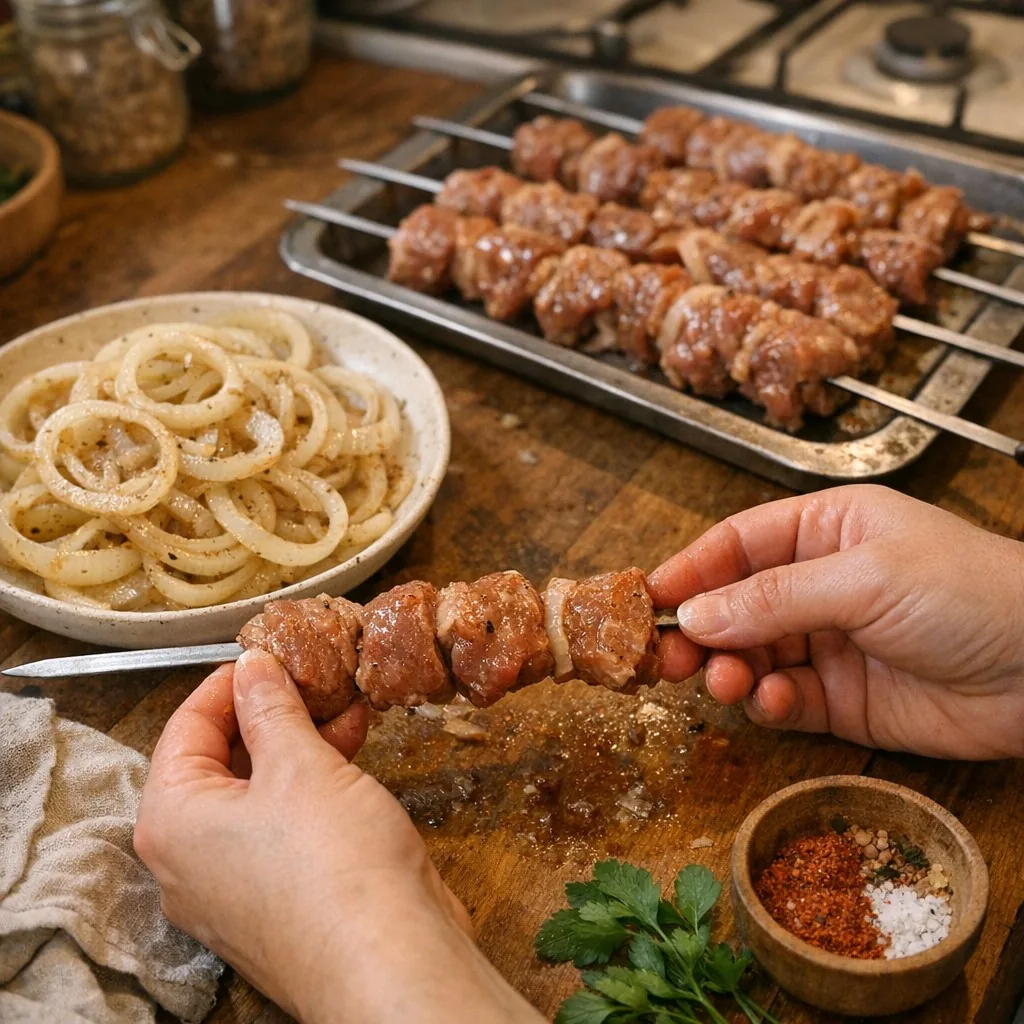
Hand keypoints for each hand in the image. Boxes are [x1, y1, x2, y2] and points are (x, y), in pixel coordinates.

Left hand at [135, 650, 543, 1023]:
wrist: (390, 963)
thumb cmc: (333, 863)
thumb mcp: (300, 763)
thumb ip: (271, 706)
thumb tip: (252, 665)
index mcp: (171, 820)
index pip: (185, 728)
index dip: (229, 683)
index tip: (268, 655)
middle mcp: (188, 861)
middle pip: (220, 763)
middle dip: (272, 715)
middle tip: (313, 679)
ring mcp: (232, 889)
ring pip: (257, 796)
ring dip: (300, 748)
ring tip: (346, 709)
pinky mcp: (276, 904)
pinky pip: (281, 830)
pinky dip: (311, 789)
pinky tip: (354, 756)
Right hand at [647, 484, 1023, 759]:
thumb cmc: (970, 593)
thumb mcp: (864, 577)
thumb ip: (773, 597)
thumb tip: (696, 613)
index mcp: (825, 530)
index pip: (737, 544)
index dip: (689, 570)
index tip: (646, 600)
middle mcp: (819, 584)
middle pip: (734, 604)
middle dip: (700, 630)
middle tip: (667, 657)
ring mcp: (828, 643)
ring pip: (750, 655)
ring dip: (729, 670)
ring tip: (725, 683)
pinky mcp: (841, 698)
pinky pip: (782, 700)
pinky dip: (768, 704)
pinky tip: (777, 702)